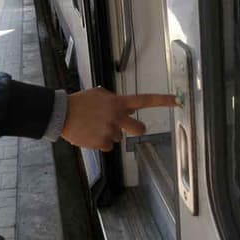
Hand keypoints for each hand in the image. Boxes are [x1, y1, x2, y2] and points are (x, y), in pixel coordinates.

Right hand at [61, 88, 179, 151]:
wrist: (62, 114)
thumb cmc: (79, 102)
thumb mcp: (98, 94)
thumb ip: (112, 99)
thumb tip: (124, 106)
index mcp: (118, 103)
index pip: (145, 100)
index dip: (163, 100)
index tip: (178, 100)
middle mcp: (117, 117)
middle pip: (139, 129)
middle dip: (136, 129)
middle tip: (124, 127)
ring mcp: (110, 131)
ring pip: (119, 137)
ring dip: (109, 134)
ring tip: (94, 126)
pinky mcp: (101, 143)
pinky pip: (107, 145)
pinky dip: (99, 142)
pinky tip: (90, 134)